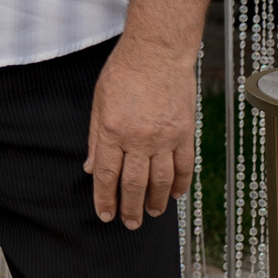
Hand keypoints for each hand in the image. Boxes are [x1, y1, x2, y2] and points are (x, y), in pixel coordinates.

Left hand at [85, 36, 196, 227]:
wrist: (157, 53)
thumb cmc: (123, 72)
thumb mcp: (99, 102)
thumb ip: (96, 138)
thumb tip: (91, 168)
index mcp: (113, 130)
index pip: (107, 174)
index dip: (105, 198)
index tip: (105, 215)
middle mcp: (139, 138)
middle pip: (133, 183)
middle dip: (130, 208)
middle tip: (129, 224)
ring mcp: (165, 137)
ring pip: (160, 180)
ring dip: (156, 201)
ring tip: (152, 214)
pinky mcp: (185, 133)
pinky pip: (183, 166)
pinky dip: (179, 184)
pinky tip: (175, 194)